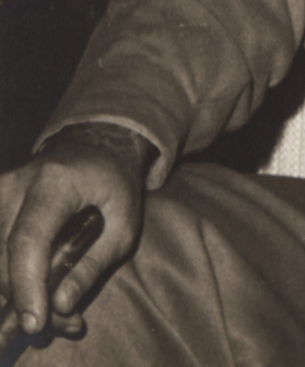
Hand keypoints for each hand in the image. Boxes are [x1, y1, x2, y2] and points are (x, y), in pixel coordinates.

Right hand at [1, 124, 152, 339]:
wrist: (95, 149)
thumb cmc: (115, 187)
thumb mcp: (124, 225)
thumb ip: (93, 264)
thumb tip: (61, 305)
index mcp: (54, 183)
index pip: (28, 240)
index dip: (28, 285)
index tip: (36, 323)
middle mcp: (14, 186)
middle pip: (4, 259)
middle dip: (30, 299)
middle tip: (66, 322)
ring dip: (19, 292)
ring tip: (58, 308)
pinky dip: (11, 277)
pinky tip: (36, 291)